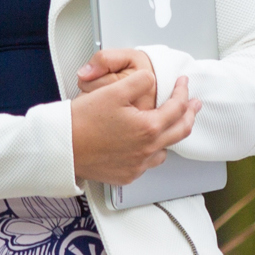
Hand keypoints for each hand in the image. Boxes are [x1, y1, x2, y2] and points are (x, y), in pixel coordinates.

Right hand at [70, 48, 197, 183]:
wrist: (61, 148)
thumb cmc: (82, 121)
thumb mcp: (113, 91)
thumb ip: (140, 81)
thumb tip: (152, 79)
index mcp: (148, 128)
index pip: (177, 108)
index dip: (183, 92)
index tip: (184, 83)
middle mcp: (147, 150)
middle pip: (180, 132)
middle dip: (189, 115)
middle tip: (194, 105)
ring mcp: (137, 166)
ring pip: (164, 151)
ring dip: (169, 136)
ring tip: (168, 126)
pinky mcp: (125, 175)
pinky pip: (146, 164)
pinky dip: (149, 152)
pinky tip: (143, 144)